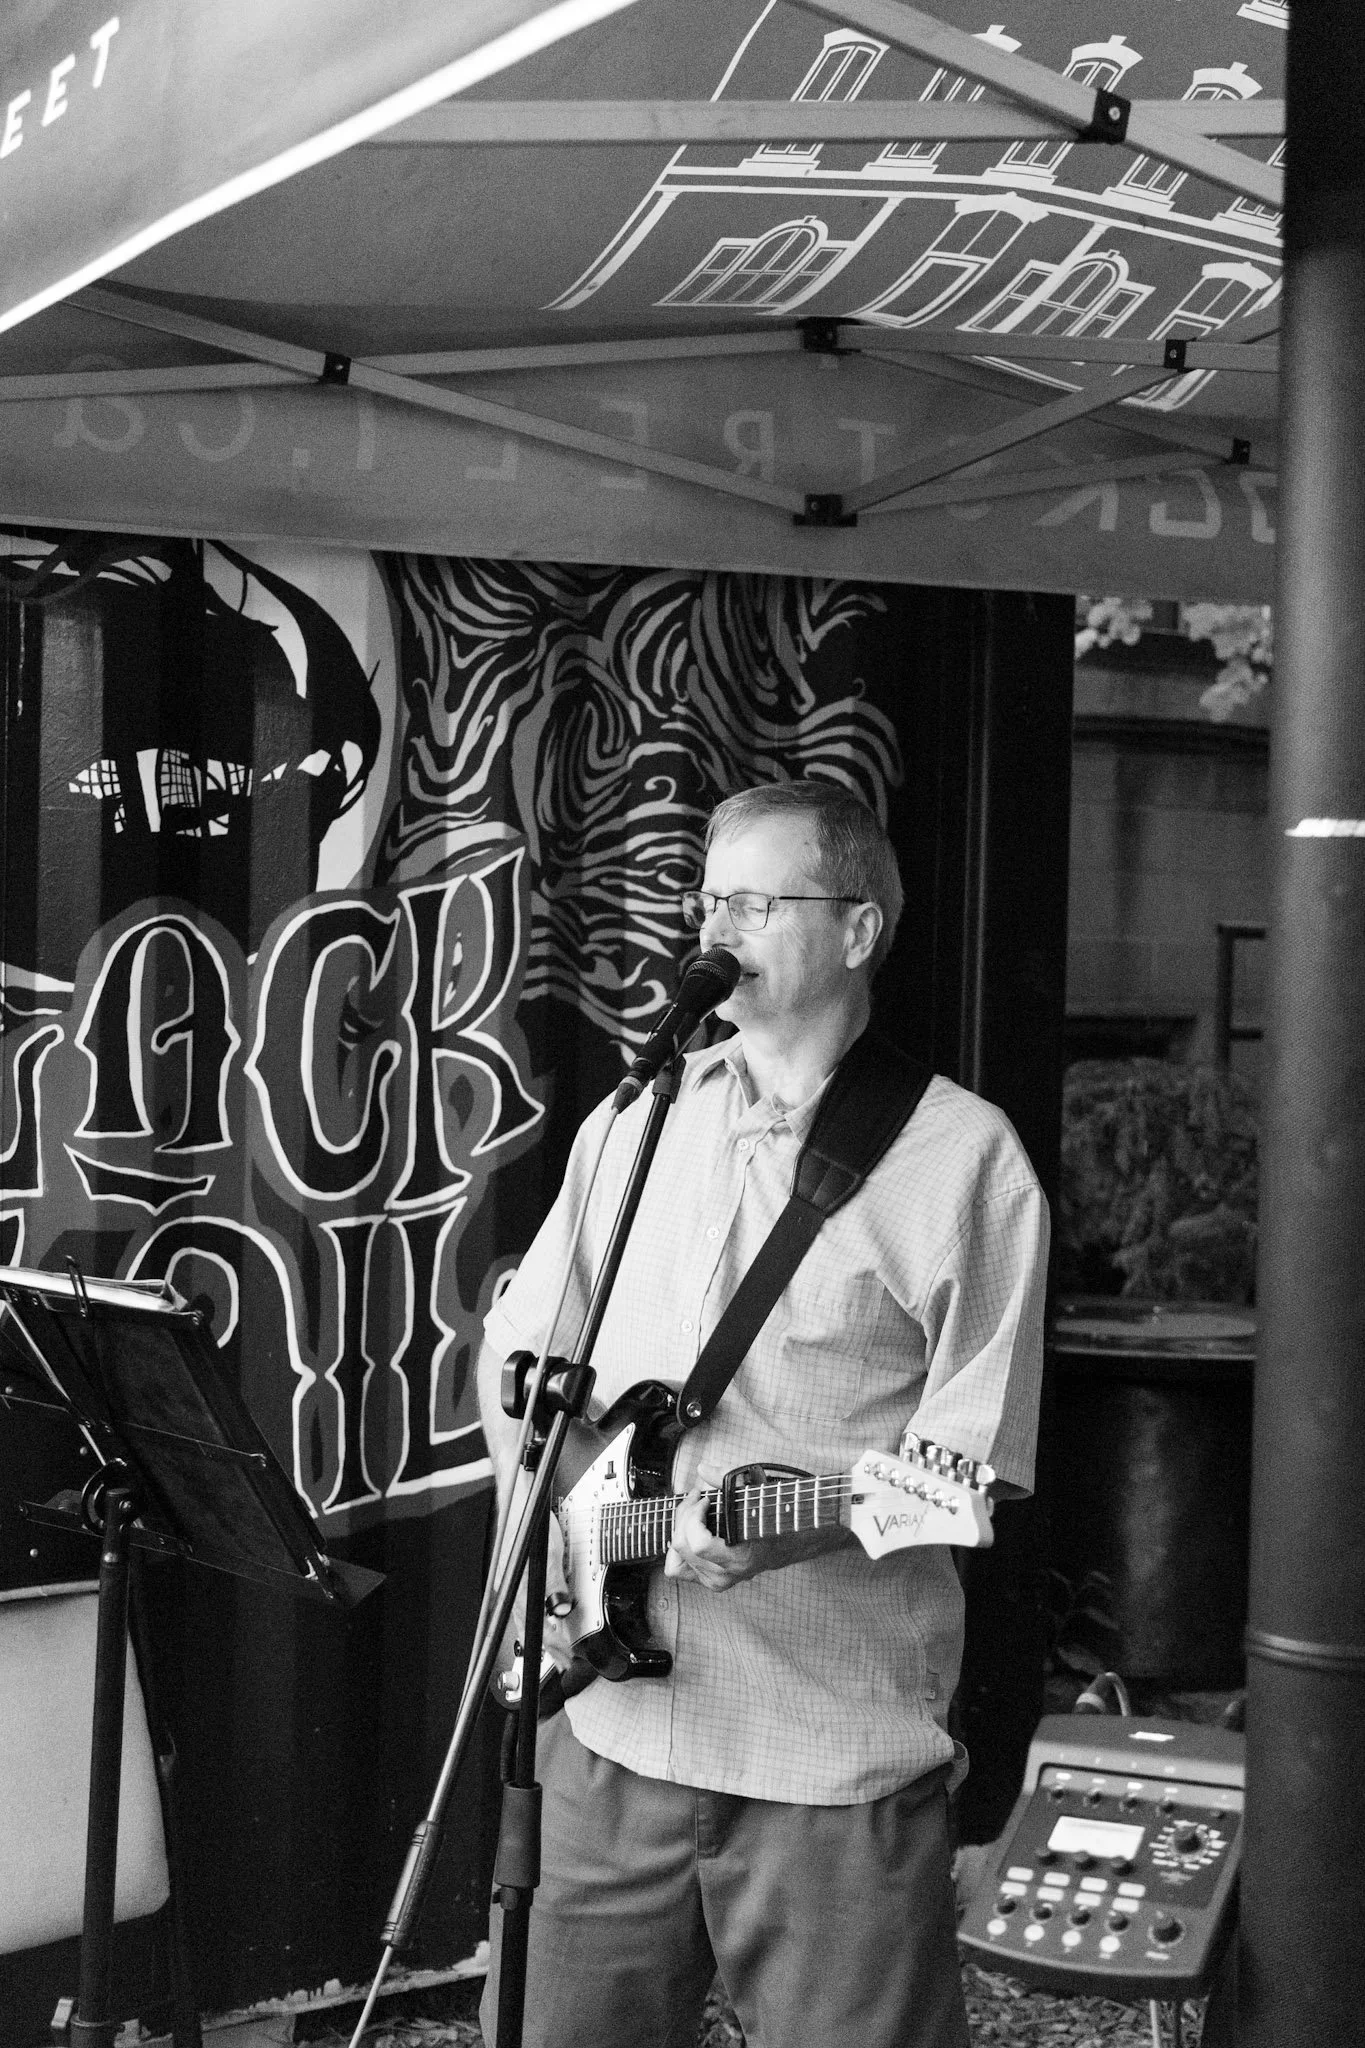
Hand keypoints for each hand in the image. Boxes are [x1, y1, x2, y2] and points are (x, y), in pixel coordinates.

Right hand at [500, 1468, 575, 1673]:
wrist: (516, 1499)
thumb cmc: (529, 1520)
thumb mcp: (550, 1552)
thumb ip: (555, 1583)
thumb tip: (560, 1610)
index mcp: (520, 1586)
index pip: (539, 1626)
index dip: (555, 1644)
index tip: (567, 1656)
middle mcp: (511, 1588)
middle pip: (529, 1627)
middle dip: (548, 1647)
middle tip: (564, 1661)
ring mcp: (509, 1582)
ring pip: (524, 1618)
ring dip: (540, 1635)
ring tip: (554, 1648)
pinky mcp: (510, 1575)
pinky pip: (521, 1606)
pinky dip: (532, 1619)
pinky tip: (539, 1620)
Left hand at [663, 1461, 855, 1591]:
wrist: (787, 1544)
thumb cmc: (773, 1515)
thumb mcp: (755, 1492)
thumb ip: (727, 1478)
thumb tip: (701, 1468)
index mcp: (738, 1559)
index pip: (698, 1544)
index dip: (694, 1516)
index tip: (706, 1498)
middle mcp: (724, 1575)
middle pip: (681, 1545)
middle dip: (685, 1514)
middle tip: (698, 1497)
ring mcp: (715, 1581)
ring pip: (674, 1557)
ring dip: (680, 1529)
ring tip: (692, 1513)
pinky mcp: (708, 1582)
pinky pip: (677, 1568)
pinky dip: (678, 1548)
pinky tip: (691, 1530)